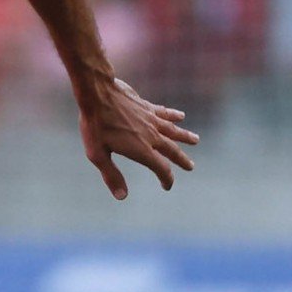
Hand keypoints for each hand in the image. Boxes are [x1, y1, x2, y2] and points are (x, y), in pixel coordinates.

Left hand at [78, 76, 198, 199]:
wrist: (98, 94)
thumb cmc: (95, 126)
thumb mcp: (98, 155)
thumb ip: (111, 175)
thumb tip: (122, 197)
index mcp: (140, 150)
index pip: (160, 168)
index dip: (166, 179)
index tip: (167, 186)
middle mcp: (150, 136)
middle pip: (171, 150)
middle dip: (181, 160)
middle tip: (191, 167)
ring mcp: (151, 119)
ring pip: (173, 130)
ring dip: (184, 136)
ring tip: (196, 140)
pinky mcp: (146, 106)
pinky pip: (164, 113)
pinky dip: (173, 115)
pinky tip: (181, 116)